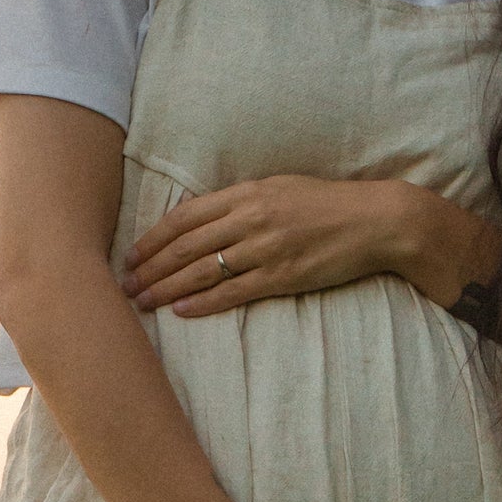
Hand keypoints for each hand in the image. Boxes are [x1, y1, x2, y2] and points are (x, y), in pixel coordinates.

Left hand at [120, 174, 499, 315]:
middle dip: (150, 267)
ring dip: (167, 288)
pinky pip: (234, 291)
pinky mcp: (284, 275)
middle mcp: (251, 218)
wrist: (377, 221)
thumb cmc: (329, 205)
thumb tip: (205, 219)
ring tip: (142, 303)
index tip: (132, 256)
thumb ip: (243, 202)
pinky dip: (204, 303)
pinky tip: (181, 311)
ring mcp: (267, 247)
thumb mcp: (281, 189)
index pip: (186, 217)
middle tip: (124, 286)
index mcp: (248, 193)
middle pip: (186, 245)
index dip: (154, 238)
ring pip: (202, 270)